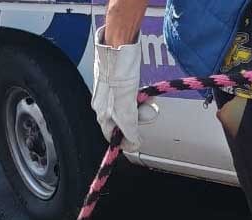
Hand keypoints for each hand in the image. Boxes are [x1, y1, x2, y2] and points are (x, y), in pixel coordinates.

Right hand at [91, 26, 155, 152]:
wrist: (119, 44)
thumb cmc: (118, 70)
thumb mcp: (125, 105)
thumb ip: (129, 125)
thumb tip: (132, 143)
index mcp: (102, 113)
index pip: (113, 136)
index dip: (127, 141)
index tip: (138, 142)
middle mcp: (105, 105)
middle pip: (125, 123)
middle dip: (139, 119)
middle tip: (149, 112)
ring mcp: (112, 94)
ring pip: (131, 109)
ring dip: (143, 107)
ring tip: (149, 100)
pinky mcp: (121, 83)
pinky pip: (133, 97)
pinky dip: (141, 97)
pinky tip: (146, 92)